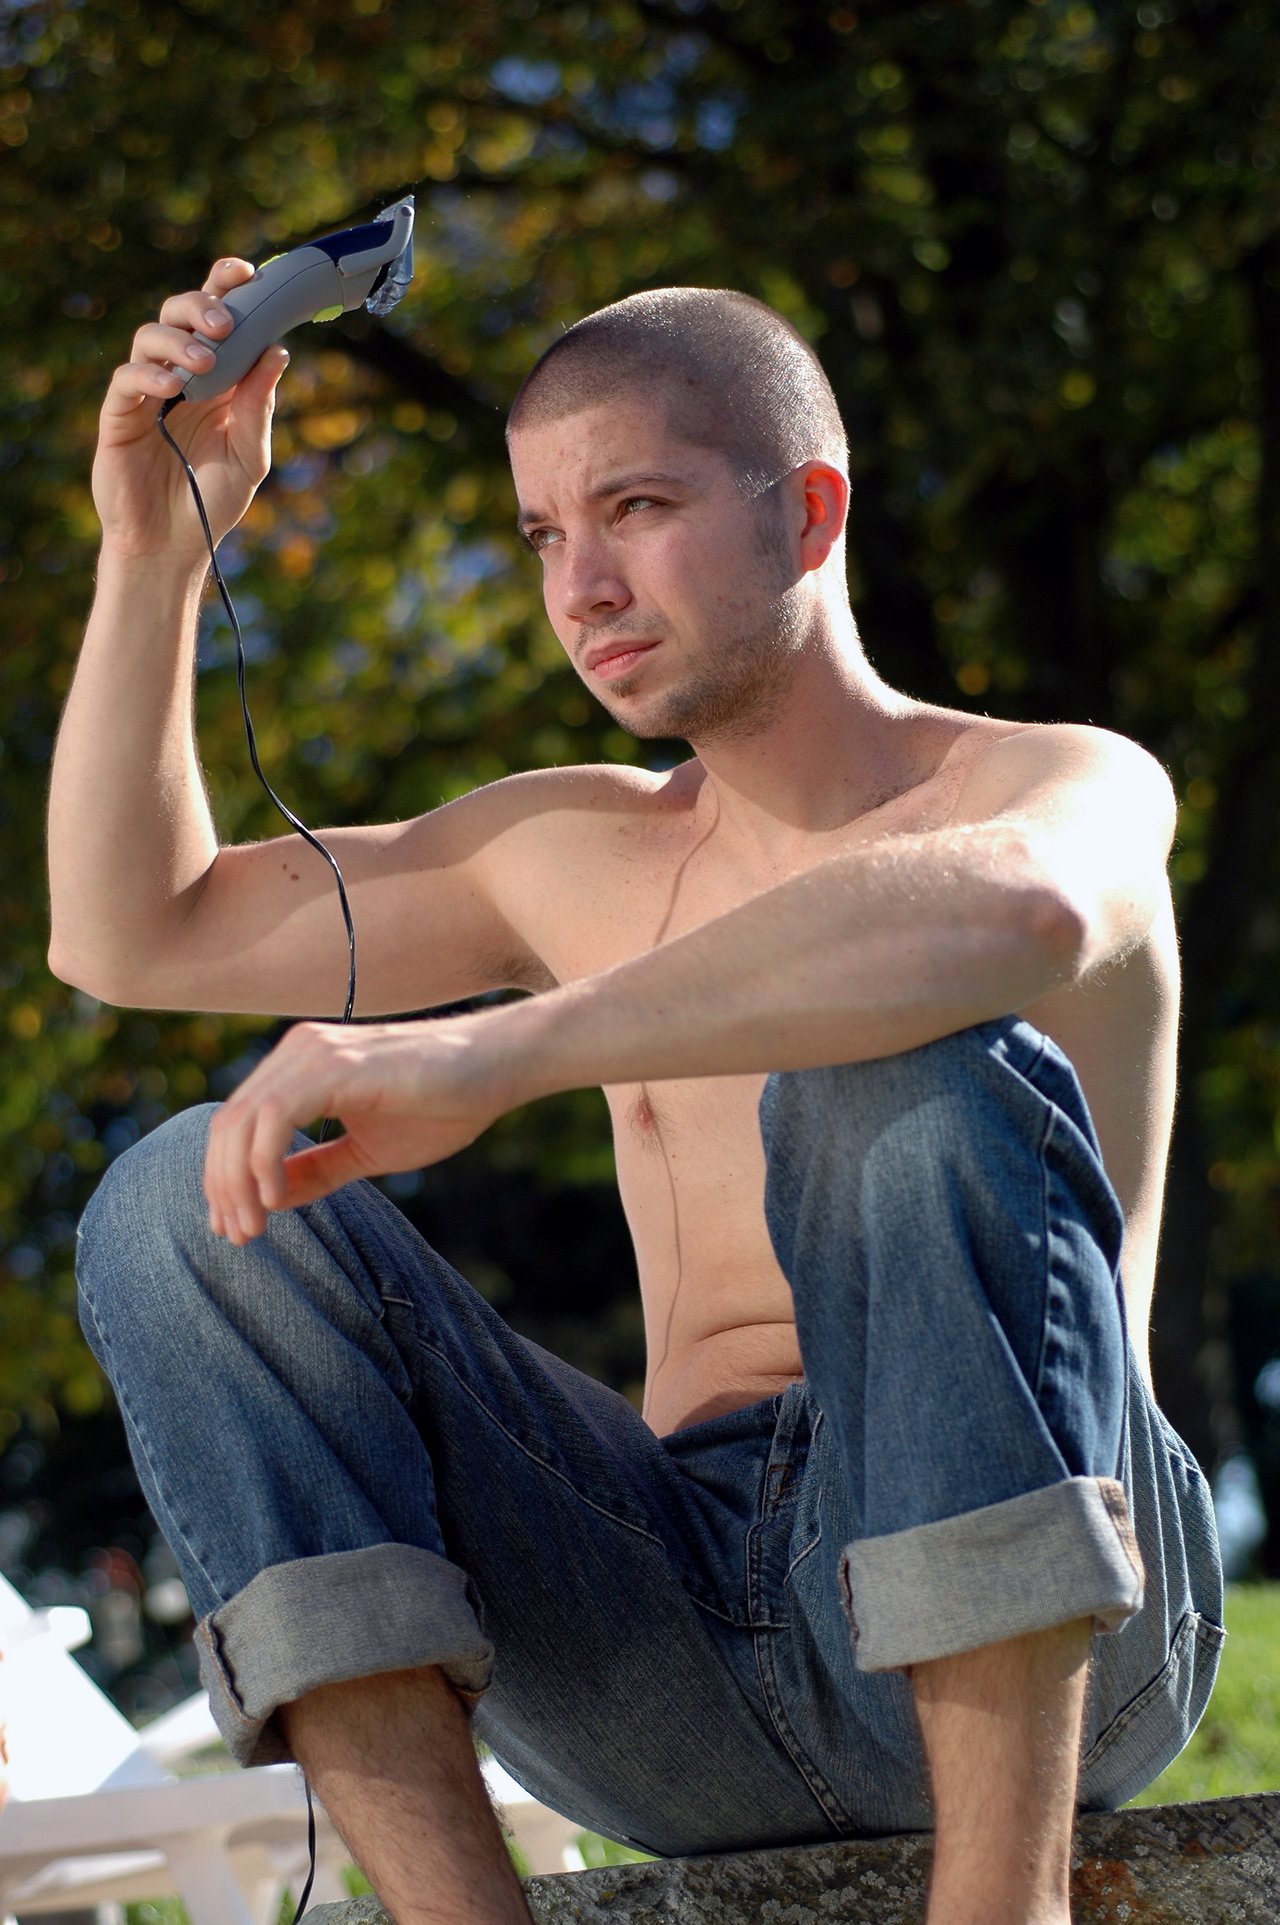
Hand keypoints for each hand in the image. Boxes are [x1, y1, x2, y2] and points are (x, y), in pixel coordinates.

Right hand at [93, 258, 289, 562]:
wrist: (172, 547)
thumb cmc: (211, 502)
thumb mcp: (250, 455)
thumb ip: (259, 405)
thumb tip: (277, 350)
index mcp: (217, 379)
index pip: (219, 319)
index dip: (227, 287)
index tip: (249, 273)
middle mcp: (181, 376)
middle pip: (180, 313)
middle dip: (202, 305)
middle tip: (226, 323)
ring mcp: (147, 393)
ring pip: (149, 336)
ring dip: (178, 340)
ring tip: (205, 362)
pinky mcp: (120, 415)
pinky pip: (126, 379)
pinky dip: (148, 374)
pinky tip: (171, 386)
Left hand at [203, 1016, 513, 1243]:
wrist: (497, 1067)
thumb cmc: (442, 1104)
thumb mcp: (366, 1151)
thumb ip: (316, 1169)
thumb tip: (267, 1201)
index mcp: (300, 1067)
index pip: (236, 1124)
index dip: (223, 1179)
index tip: (233, 1229)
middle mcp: (298, 1052)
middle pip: (227, 1125)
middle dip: (222, 1188)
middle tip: (237, 1237)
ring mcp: (314, 1054)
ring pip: (241, 1121)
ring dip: (236, 1183)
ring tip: (252, 1227)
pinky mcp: (336, 1065)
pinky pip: (275, 1116)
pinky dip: (263, 1161)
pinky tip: (274, 1199)